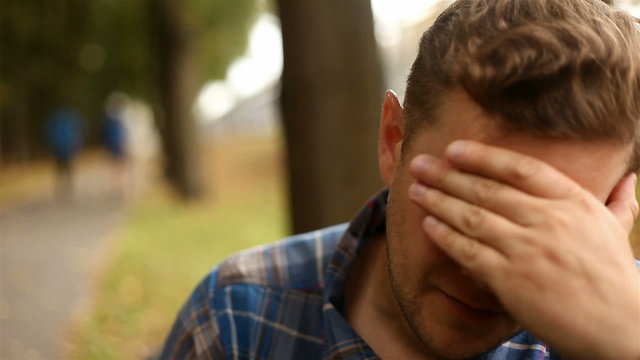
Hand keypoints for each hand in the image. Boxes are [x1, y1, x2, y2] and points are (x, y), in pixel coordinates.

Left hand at [407, 140, 639, 359]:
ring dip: (438, 201)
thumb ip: (618, 202)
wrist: (620, 329)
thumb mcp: (618, 232)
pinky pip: (469, 251)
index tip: (454, 148)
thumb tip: (629, 178)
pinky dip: (445, 236)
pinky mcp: (511, 279)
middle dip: (446, 175)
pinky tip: (427, 225)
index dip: (482, 156)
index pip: (519, 168)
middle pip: (487, 189)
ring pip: (472, 216)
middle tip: (419, 165)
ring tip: (415, 190)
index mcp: (572, 202)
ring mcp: (528, 249)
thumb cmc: (615, 279)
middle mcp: (548, 220)